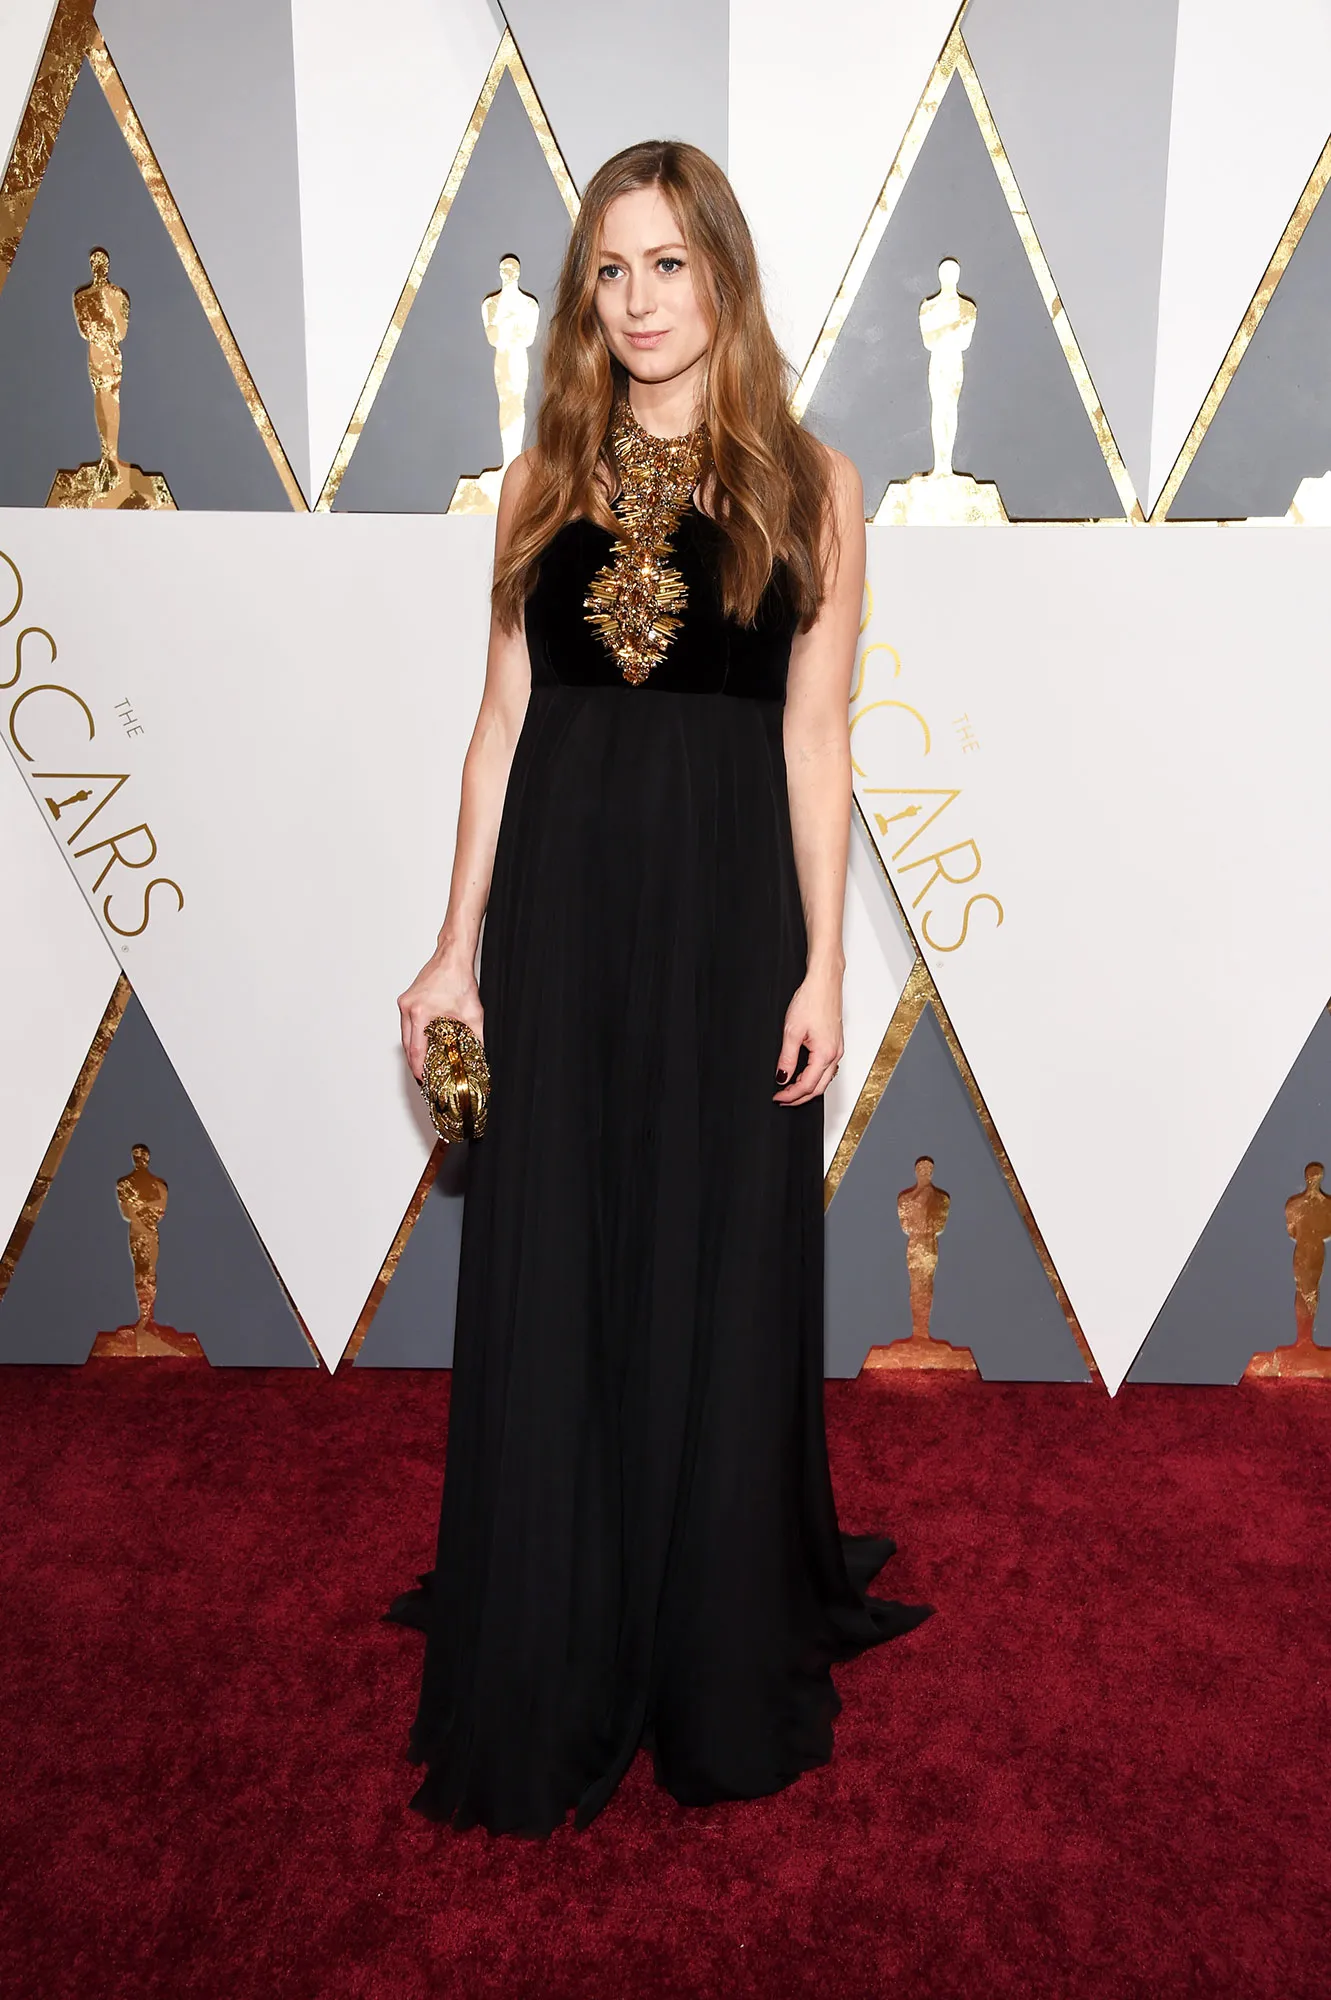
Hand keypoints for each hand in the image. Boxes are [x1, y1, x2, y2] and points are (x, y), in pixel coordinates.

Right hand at [398, 948, 482, 1082]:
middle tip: (423, 1076)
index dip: (418, 1068)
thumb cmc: (458, 978)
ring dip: (412, 1049)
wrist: (452, 957)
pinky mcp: (407, 999)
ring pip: (404, 1034)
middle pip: (406, 1045)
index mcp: (420, 1013)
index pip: (415, 1050)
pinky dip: (413, 1035)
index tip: (423, 1079)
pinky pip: (406, 1023)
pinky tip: (422, 1042)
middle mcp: (408, 1008)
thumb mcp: (473, 1013)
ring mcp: (405, 1002)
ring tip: (422, 1063)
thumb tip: (481, 1053)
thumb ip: (477, 1036)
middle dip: (414, 1062)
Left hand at [773, 966, 842, 1104]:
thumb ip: (787, 1058)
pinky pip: (828, 1068)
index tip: (777, 1097)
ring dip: (808, 1088)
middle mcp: (835, 1054)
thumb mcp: (792, 1032)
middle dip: (799, 1097)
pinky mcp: (836, 1043)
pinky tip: (804, 1074)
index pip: (807, 1085)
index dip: (790, 1095)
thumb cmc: (812, 1000)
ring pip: (824, 1079)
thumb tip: (782, 1077)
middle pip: (818, 1087)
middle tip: (782, 1099)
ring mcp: (838, 1049)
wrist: (824, 982)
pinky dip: (815, 1077)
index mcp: (825, 1054)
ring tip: (790, 1089)